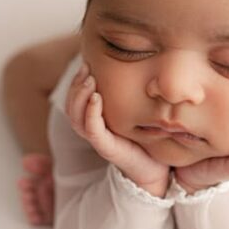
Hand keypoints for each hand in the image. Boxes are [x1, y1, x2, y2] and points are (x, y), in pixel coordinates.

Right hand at [65, 62, 169, 196]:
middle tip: (85, 67)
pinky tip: (96, 97)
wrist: (156, 167)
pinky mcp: (108, 148)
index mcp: (96, 121)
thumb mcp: (134, 110)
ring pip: (76, 119)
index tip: (85, 63)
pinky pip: (93, 130)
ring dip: (80, 96)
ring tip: (90, 79)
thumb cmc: (146, 136)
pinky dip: (91, 113)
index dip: (76, 82)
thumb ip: (127, 93)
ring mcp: (99, 140)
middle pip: (71, 107)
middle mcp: (93, 130)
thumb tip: (132, 61)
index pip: (74, 101)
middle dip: (75, 85)